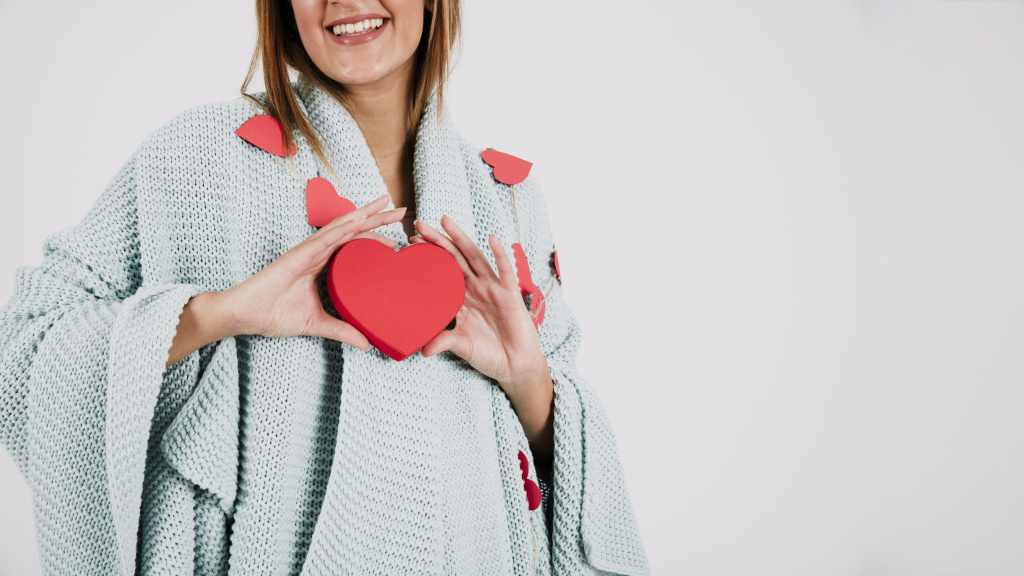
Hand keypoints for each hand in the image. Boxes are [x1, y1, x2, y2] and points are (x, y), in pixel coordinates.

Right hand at [222, 193, 403, 347]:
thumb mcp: (318, 324)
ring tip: (386, 204)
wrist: (246, 314)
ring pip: (342, 226)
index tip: (398, 238)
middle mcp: (318, 252)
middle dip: (377, 218)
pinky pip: (324, 238)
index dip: (375, 236)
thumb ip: (343, 330)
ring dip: (365, 214)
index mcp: (322, 264)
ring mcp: (308, 250)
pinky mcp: (299, 254)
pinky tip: (360, 219)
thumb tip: (367, 344)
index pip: (354, 244)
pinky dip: (343, 227)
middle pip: (353, 230)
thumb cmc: (273, 314)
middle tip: (402, 210)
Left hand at [410, 216, 549, 397]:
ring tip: (446, 222)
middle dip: (438, 241)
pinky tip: (492, 239)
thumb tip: (422, 350)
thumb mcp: (461, 346)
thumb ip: (443, 342)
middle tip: (419, 224)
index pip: (443, 271)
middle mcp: (476, 289)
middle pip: (455, 258)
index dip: (429, 257)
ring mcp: (493, 289)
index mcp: (463, 298)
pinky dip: (499, 254)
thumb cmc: (489, 354)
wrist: (514, 365)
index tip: (411, 242)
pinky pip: (505, 271)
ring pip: (475, 257)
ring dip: (461, 239)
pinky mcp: (510, 295)